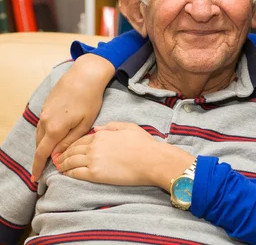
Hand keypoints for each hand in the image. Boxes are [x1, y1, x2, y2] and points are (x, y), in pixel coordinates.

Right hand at [32, 54, 115, 180]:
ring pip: (40, 134)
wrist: (85, 74)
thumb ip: (70, 142)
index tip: (35, 178)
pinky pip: (43, 124)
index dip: (37, 167)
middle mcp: (45, 121)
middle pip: (40, 145)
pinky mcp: (47, 104)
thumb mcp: (85, 123)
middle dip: (41, 157)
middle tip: (45, 168)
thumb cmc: (90, 99)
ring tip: (51, 153)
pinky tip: (55, 135)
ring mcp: (44, 112)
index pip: (42, 153)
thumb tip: (57, 157)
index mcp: (55, 128)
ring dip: (44, 145)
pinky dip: (46, 133)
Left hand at [56, 122, 194, 190]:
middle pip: (73, 149)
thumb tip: (98, 128)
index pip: (81, 139)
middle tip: (58, 158)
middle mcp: (94, 145)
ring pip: (71, 161)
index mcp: (102, 134)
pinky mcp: (95, 174)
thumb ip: (112, 126)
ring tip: (58, 167)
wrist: (152, 160)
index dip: (72, 144)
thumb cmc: (145, 144)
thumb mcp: (130, 127)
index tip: (68, 148)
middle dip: (64, 153)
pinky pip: (76, 173)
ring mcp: (93, 160)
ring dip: (63, 164)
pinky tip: (65, 174)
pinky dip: (68, 173)